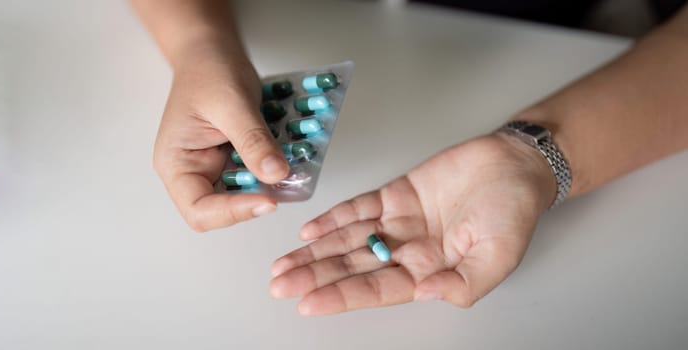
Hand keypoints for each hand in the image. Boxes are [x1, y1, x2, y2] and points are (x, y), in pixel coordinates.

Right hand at [153, 52, 288, 231]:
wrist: (212, 51)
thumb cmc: (207, 70)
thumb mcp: (232, 103)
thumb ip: (253, 140)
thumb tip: (275, 174)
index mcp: (176, 164)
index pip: (200, 210)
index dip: (233, 212)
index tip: (267, 200)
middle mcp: (193, 172)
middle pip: (223, 210)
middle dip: (255, 199)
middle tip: (285, 184)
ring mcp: (216, 167)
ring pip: (245, 194)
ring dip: (269, 186)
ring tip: (292, 167)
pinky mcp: (236, 160)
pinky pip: (257, 174)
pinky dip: (274, 169)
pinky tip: (290, 156)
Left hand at [269, 134, 556, 314]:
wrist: (515, 164)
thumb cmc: (514, 212)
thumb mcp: (498, 257)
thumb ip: (463, 283)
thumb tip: (424, 293)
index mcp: (430, 272)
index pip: (377, 289)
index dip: (342, 296)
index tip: (308, 303)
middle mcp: (408, 251)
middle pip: (353, 267)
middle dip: (315, 276)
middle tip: (279, 285)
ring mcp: (399, 223)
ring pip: (348, 239)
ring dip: (315, 251)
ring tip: (283, 264)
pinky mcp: (396, 194)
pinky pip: (359, 208)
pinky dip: (334, 218)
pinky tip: (310, 229)